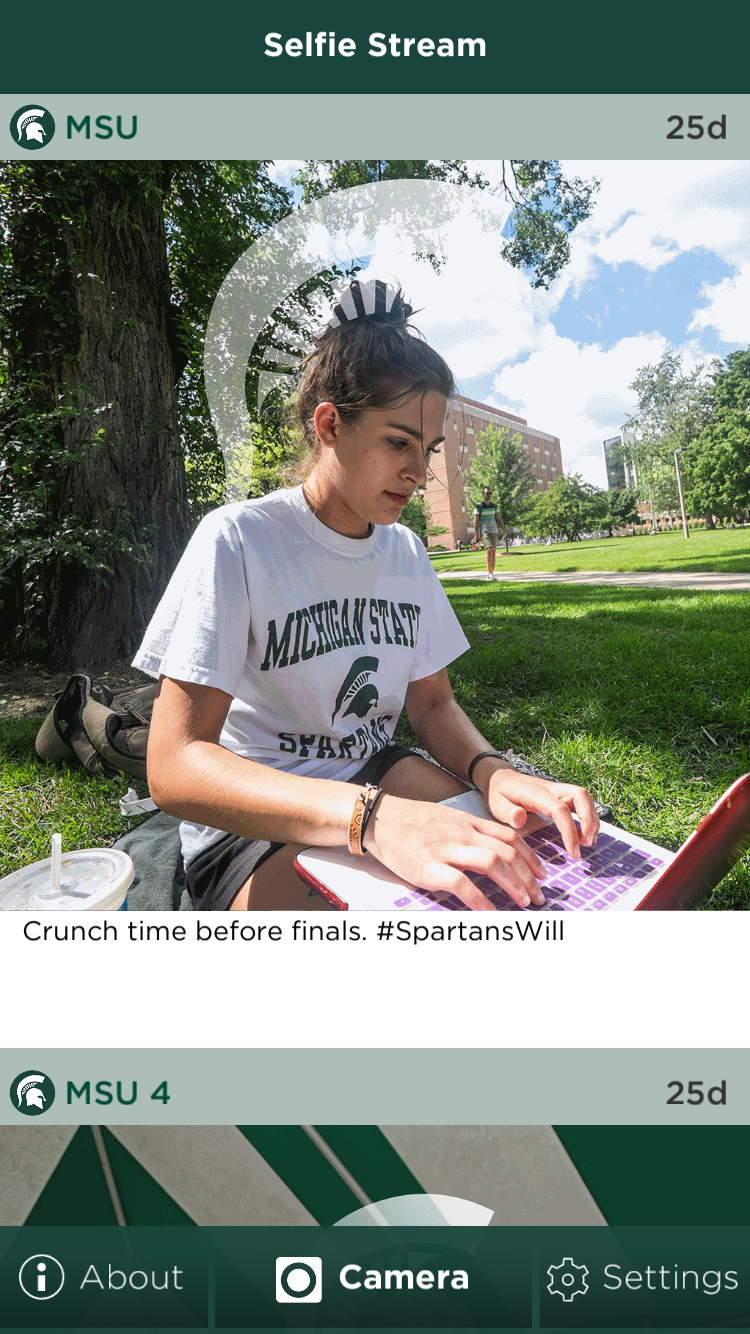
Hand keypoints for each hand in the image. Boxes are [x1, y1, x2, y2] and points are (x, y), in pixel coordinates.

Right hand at [363, 793, 548, 910]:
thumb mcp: (447, 819)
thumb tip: (493, 852)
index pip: (510, 837)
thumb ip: (469, 833)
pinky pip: (462, 884)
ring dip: (513, 885)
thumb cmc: (412, 822)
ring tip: (523, 902)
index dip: (531, 856)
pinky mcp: (430, 867)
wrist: (379, 819)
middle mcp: (463, 834)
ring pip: (493, 863)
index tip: (542, 873)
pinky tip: (491, 913)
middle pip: (508, 852)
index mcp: (469, 823)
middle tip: (539, 896)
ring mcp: (447, 849)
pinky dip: (480, 900)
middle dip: (529, 876)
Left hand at [482, 767, 599, 860]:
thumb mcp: (496, 804)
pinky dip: (588, 817)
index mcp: (535, 792)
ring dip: (592, 819)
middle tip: (586, 843)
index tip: (573, 851)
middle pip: (580, 796)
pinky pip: (581, 802)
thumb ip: (508, 812)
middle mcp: (551, 788)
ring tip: (588, 842)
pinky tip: (584, 834)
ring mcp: (558, 790)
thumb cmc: (499, 793)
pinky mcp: (561, 795)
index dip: (570, 831)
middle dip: (589, 820)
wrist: (500, 778)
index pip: (560, 809)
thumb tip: (520, 819)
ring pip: (585, 798)